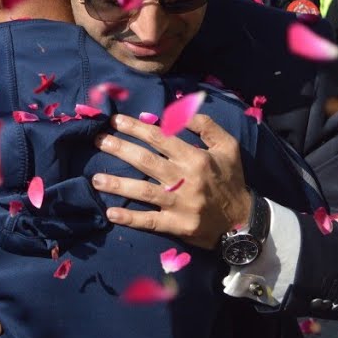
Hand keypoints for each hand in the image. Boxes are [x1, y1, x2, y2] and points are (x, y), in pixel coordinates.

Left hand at [90, 113, 250, 249]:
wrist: (242, 220)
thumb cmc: (231, 180)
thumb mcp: (228, 147)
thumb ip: (206, 126)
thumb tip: (180, 112)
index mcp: (196, 158)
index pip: (160, 138)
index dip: (136, 128)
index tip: (115, 121)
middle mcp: (186, 179)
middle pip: (146, 161)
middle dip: (120, 149)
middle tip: (98, 141)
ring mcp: (180, 204)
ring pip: (144, 192)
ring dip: (118, 185)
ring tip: (95, 179)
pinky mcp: (177, 225)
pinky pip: (150, 222)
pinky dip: (130, 218)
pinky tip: (111, 213)